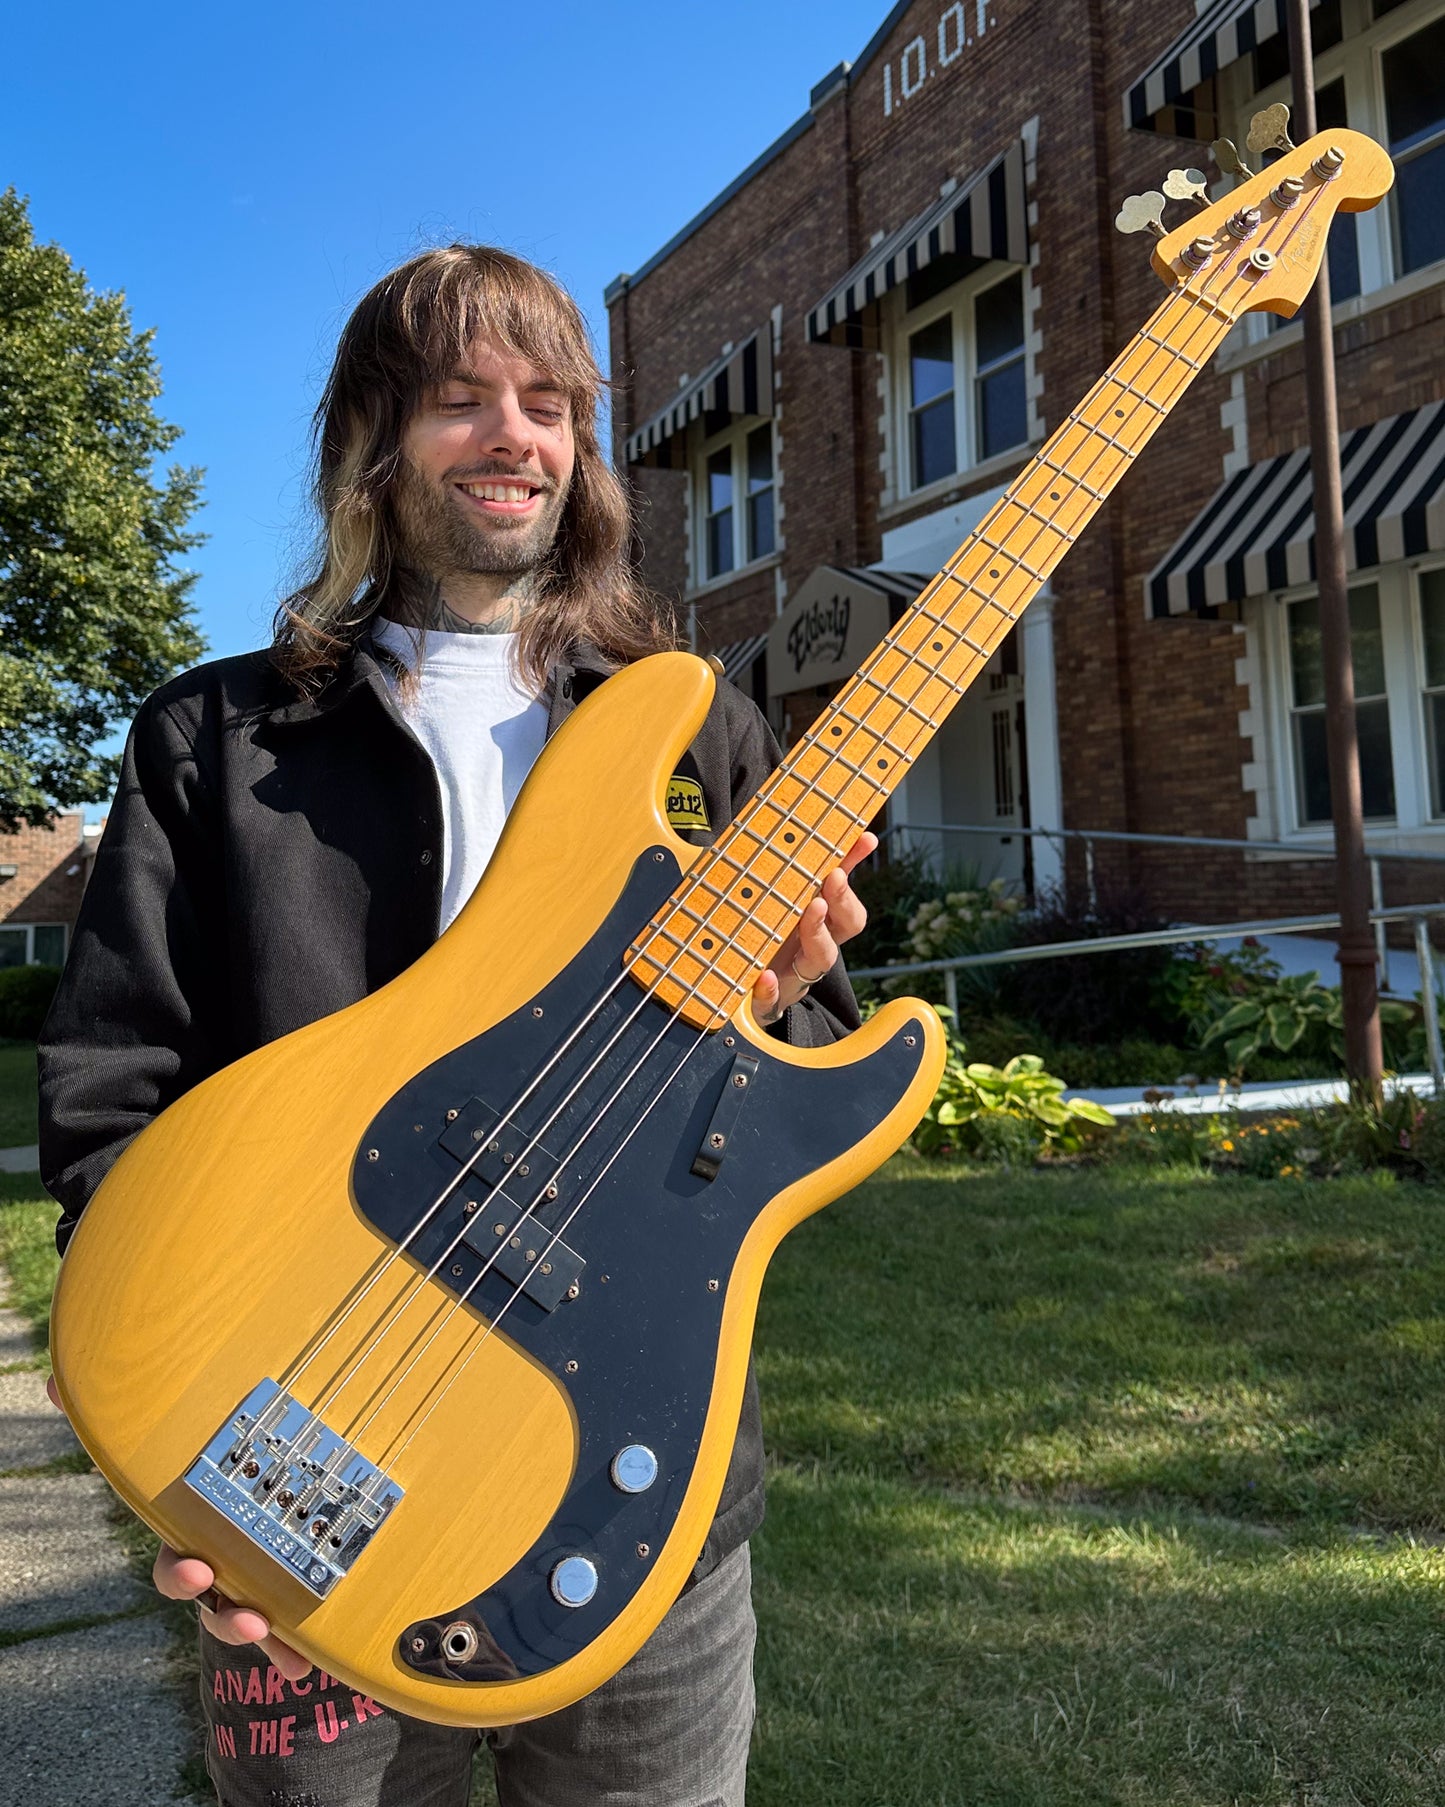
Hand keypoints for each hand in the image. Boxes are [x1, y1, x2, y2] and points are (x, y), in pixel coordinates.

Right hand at [45, 1374, 310, 1680]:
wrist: (259, 1471)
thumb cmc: (211, 1451)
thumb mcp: (176, 1431)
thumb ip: (125, 1412)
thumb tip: (56, 1381)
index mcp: (197, 1533)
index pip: (179, 1566)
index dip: (184, 1576)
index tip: (200, 1571)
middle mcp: (222, 1564)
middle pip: (220, 1607)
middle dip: (225, 1615)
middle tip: (249, 1614)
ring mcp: (254, 1578)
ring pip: (251, 1617)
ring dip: (258, 1632)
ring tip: (276, 1631)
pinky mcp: (293, 1584)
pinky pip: (293, 1620)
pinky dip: (297, 1643)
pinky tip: (309, 1657)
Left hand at [752, 831, 875, 1025]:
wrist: (742, 992)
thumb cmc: (763, 937)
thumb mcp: (772, 901)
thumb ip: (784, 871)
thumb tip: (780, 825)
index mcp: (820, 918)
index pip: (846, 887)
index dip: (858, 864)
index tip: (865, 838)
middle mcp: (817, 943)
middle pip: (848, 923)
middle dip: (843, 898)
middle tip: (833, 875)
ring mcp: (798, 972)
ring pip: (822, 956)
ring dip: (818, 933)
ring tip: (810, 909)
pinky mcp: (772, 998)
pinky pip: (774, 998)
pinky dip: (770, 990)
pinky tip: (764, 978)